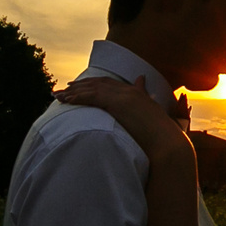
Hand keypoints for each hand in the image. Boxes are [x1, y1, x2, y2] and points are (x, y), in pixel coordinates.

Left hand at [55, 74, 188, 160]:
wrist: (167, 142)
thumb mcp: (151, 118)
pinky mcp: (118, 103)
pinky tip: (67, 100)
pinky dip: (78, 97)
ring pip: (92, 89)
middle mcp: (128, 91)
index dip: (94, 84)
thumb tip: (144, 91)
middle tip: (64, 89)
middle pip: (98, 83)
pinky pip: (92, 97)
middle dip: (80, 85)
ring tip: (58, 95)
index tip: (80, 86)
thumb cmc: (162, 136)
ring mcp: (123, 96)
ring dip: (74, 91)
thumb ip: (145, 104)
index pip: (110, 84)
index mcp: (136, 93)